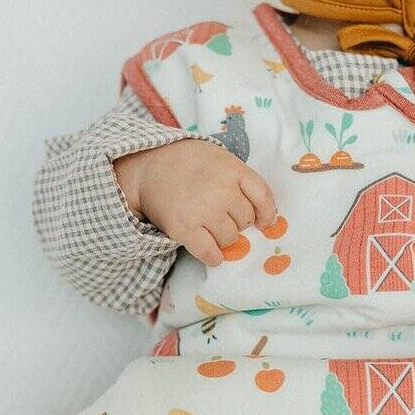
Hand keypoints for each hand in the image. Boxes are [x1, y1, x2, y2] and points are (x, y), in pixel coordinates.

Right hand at [116, 138, 277, 266]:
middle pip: (246, 221)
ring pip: (231, 239)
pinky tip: (212, 254)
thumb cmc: (188, 161)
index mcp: (233, 169)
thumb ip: (240, 179)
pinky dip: (214, 257)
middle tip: (220, 214)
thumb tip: (263, 214)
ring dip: (224, 238)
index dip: (267, 213)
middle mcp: (221, 190)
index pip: (263, 197)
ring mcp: (203, 210)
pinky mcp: (184, 228)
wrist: (148, 166)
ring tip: (209, 226)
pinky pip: (209, 252)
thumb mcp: (220, 158)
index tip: (263, 222)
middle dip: (237, 221)